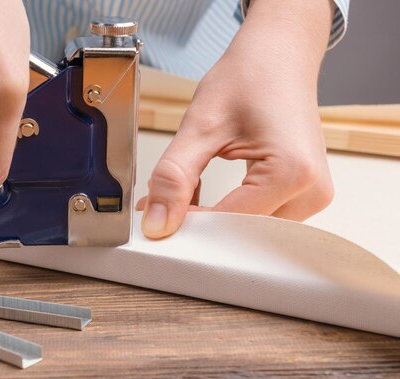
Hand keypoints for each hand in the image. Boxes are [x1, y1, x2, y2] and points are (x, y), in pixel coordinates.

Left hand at [139, 0, 334, 238]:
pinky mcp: (305, 193)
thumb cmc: (249, 76)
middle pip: (242, 234)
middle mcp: (312, 190)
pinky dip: (226, 212)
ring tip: (186, 194)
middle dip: (198, 225)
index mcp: (292, 172)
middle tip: (162, 208)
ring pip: (249, 233)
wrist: (279, 55)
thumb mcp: (199, 126)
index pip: (228, 224)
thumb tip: (157, 223)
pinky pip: (259, 219)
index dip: (186, 224)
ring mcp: (312, 195)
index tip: (155, 218)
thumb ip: (174, 177)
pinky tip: (203, 194)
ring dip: (212, 220)